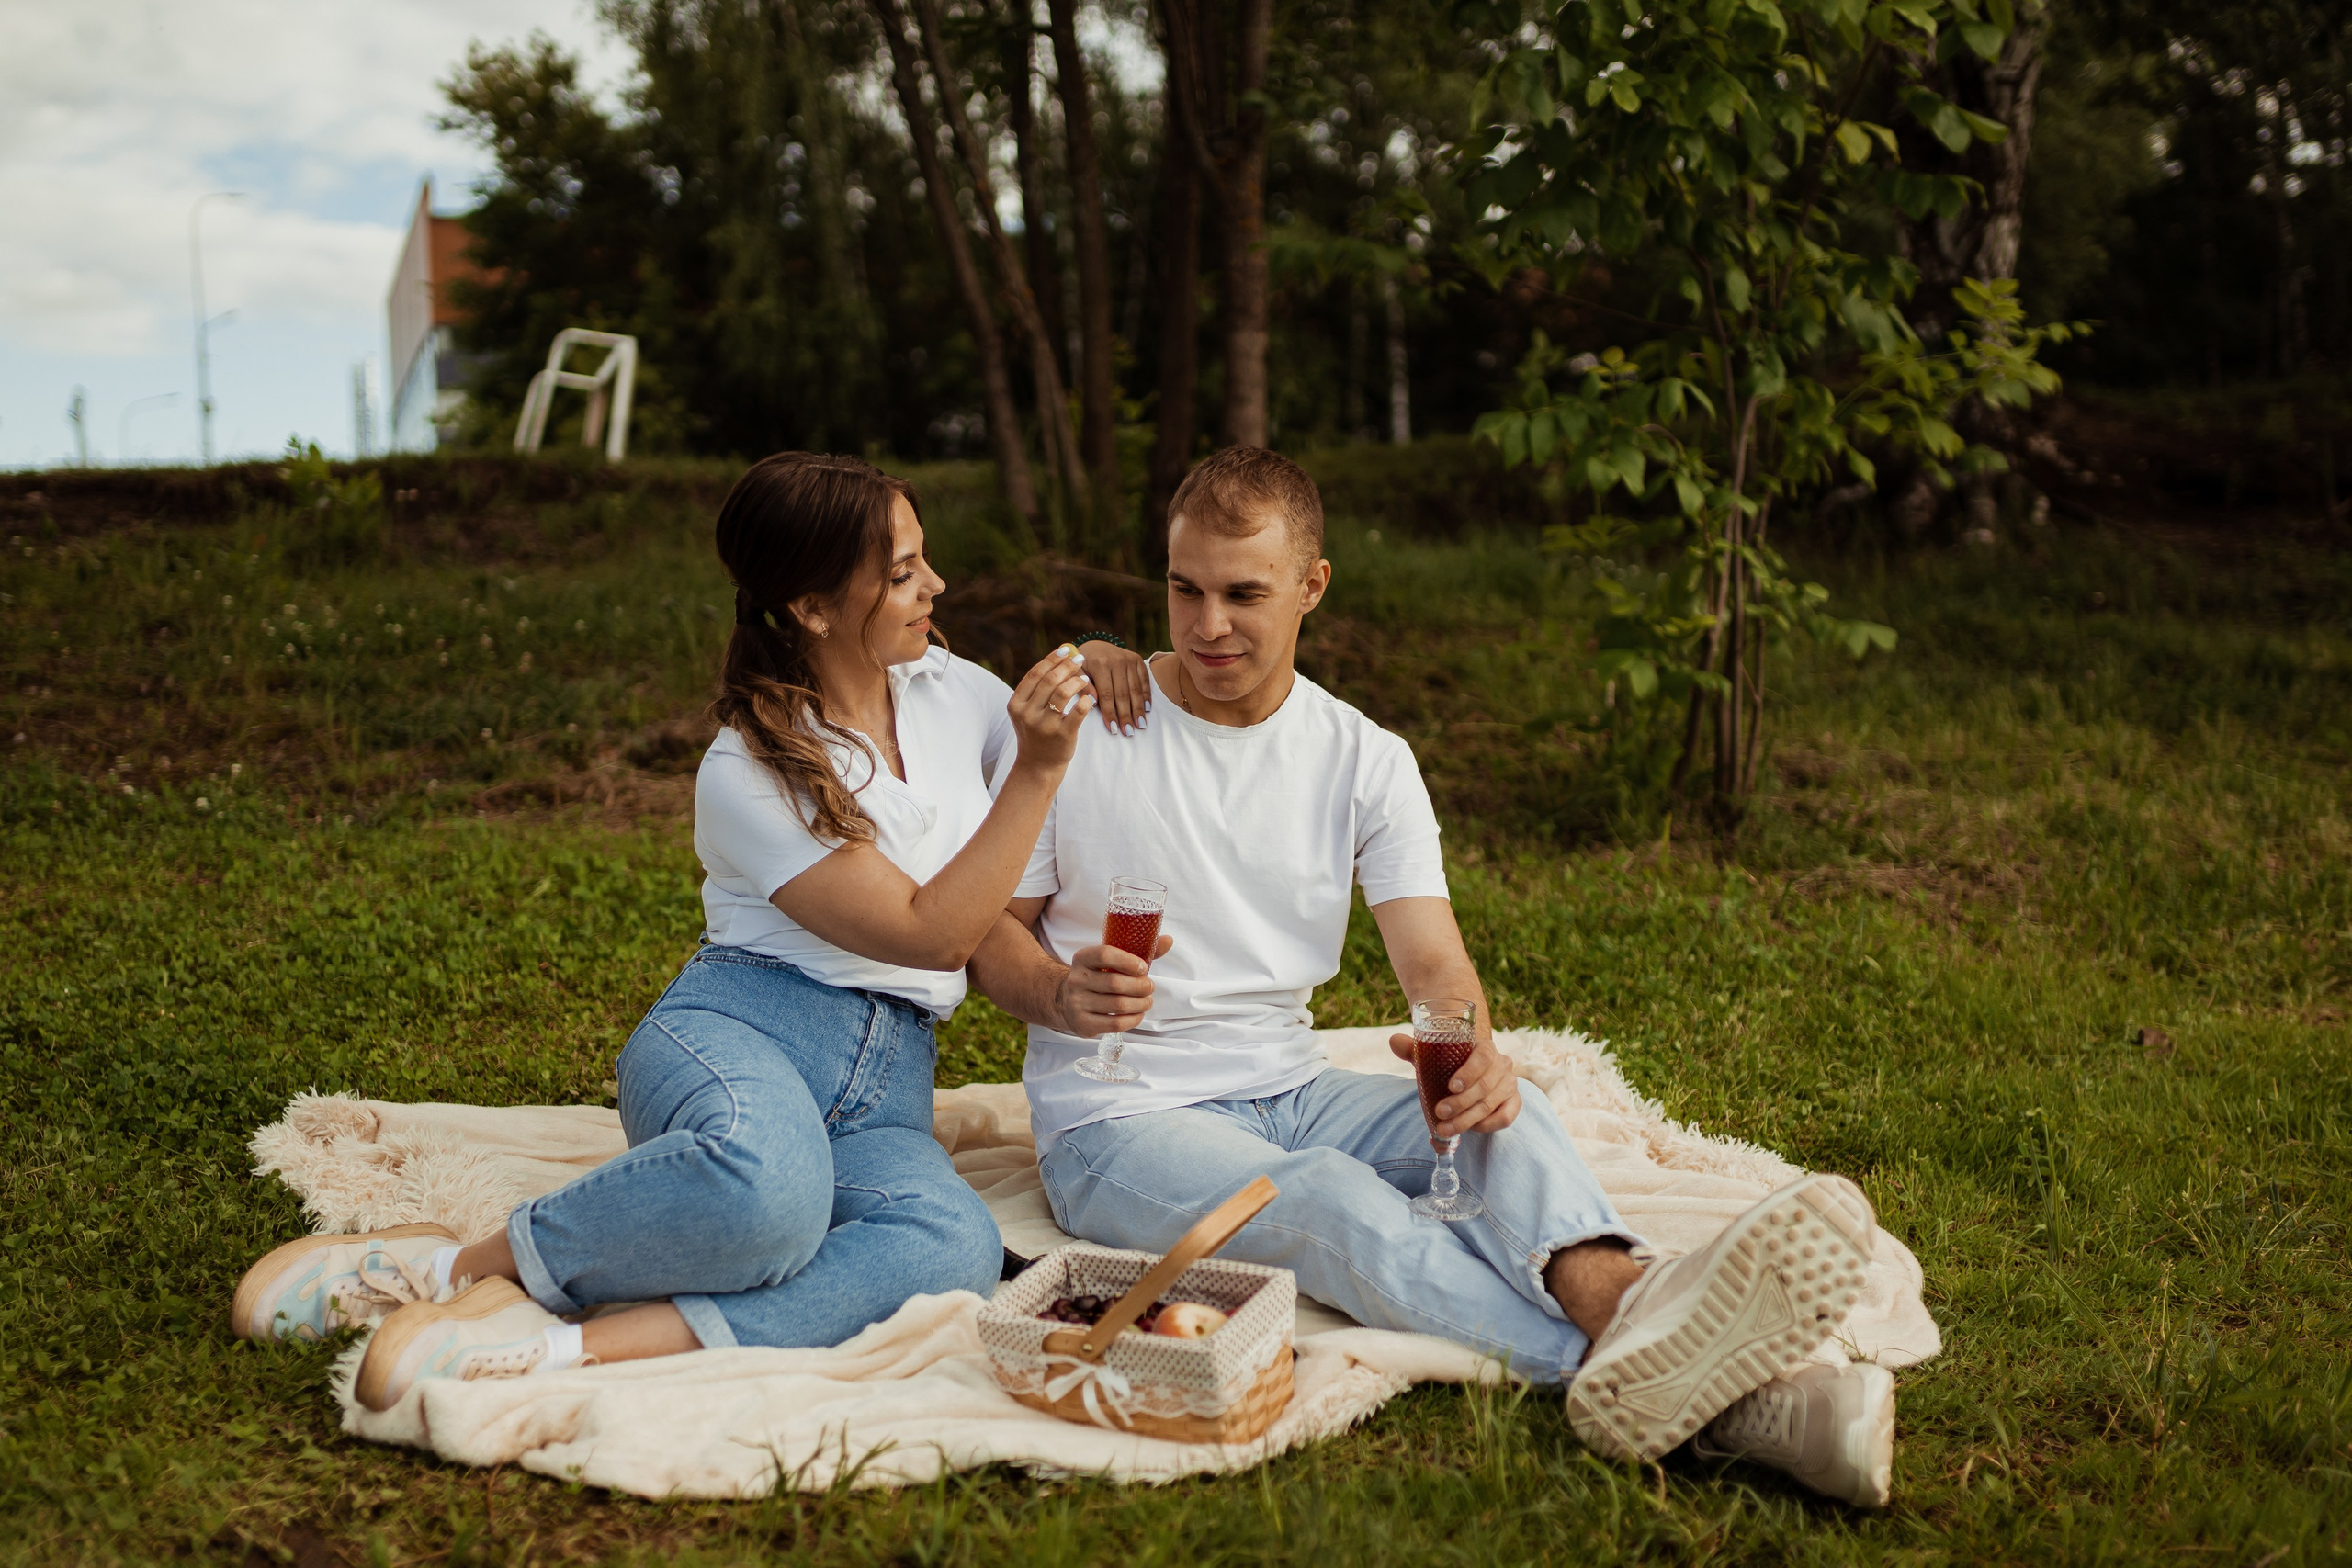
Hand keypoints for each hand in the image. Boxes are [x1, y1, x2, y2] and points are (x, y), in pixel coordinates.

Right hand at [1006, 645, 1096, 769]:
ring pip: (1063, 692)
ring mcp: (1044, 725)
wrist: (1038, 765)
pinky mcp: (1062, 735)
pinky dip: (1085, 700)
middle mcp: (1027, 714)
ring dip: (1077, 681)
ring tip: (1085, 679)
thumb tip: (1061, 657)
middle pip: (1049, 680)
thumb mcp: (1028, 711)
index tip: (1066, 649)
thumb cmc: (1037, 732)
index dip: (1052, 659)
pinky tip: (1090, 697)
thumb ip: (1038, 689)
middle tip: (1080, 659)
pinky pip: (1078, 712)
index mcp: (1016, 704)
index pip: (1035, 674)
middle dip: (1067, 666)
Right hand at [1054, 934, 1172, 1037]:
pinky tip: (1138, 1014)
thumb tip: (1169, 940)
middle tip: (1150, 987)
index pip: (1105, 954)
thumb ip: (1139, 951)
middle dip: (1140, 986)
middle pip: (1115, 983)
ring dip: (1140, 1003)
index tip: (1144, 968)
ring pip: (1118, 1004)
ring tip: (1147, 1001)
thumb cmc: (1098, 977)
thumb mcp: (1112, 961)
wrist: (1068, 1001)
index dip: (1128, 961)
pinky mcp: (1083, 1023)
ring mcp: (1077, 1003)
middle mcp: (1077, 980)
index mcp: (1083, 958)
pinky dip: (1133, 1019)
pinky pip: (1115, 1023)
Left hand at [1076, 641, 1150, 734]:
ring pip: (1135, 689)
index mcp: (1100, 664)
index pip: (1107, 694)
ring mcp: (1128, 659)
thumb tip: (1092, 702)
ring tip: (1140, 725)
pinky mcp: (1137, 659)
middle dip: (1126, 715)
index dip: (1111, 713)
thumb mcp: (1076, 673)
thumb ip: (1082, 686)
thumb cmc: (1082, 664)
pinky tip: (1147, 710)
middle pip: (1123, 694)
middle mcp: (1116, 660)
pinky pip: (1144, 680)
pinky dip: (1146, 695)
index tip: (1114, 729)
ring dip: (1138, 709)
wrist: (1094, 646)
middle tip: (1129, 732)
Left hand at [1388, 1031, 1522, 1138]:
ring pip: (1491, 1105)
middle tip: (1440, 1113)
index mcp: (1486, 1048)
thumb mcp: (1434, 1057)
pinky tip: (1470, 1129)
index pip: (1483, 1057)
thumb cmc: (1451, 1064)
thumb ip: (1415, 1049)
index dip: (1469, 1072)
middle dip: (1460, 1103)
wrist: (1473, 1072)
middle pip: (1484, 1086)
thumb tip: (1394, 1041)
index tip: (1450, 1087)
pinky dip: (1487, 1125)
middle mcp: (1502, 1065)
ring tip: (1445, 1129)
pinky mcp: (1514, 1103)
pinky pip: (1505, 1117)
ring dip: (1467, 1119)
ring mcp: (1510, 1085)